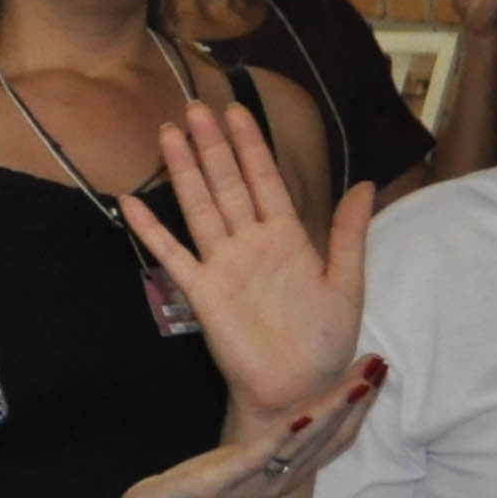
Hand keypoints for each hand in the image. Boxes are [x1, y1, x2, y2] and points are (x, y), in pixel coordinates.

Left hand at [113, 363, 384, 497]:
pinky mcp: (224, 482)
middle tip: (381, 365)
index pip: (330, 442)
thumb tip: (276, 422)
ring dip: (334, 413)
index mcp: (280, 478)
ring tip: (359, 383)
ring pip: (305, 446)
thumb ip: (257, 451)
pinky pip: (261, 457)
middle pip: (328, 441)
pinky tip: (305, 414)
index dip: (356, 409)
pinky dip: (286, 435)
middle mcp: (276, 483)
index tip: (375, 373)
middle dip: (356, 403)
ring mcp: (252, 485)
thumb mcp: (231, 469)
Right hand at [117, 101, 370, 424]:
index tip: (237, 112)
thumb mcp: (348, 284)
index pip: (266, 180)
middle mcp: (251, 243)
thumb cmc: (325, 343)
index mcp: (288, 238)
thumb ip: (349, 234)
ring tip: (168, 134)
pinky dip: (151, 230)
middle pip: (228, 184)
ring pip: (200, 207)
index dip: (251, 146)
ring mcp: (223, 264)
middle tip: (195, 107)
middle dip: (212, 146)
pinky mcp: (201, 291)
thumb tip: (365, 184)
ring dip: (184, 171)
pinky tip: (131, 202)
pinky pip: (172, 254)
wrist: (299, 390)